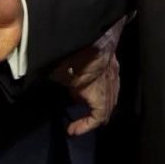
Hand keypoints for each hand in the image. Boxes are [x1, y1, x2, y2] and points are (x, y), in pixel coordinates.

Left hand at [56, 20, 122, 135]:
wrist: (97, 33)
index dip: (85, 127)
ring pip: (112, 94)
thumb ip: (59, 82)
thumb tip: (50, 80)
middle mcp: (111, 86)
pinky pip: (111, 81)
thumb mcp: (61, 74)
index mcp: (100, 95)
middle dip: (94, 117)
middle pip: (108, 108)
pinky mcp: (113, 62)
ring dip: (99, 101)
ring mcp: (114, 73)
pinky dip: (102, 87)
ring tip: (84, 101)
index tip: (71, 130)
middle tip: (80, 120)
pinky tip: (91, 81)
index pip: (98, 118)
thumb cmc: (79, 57)